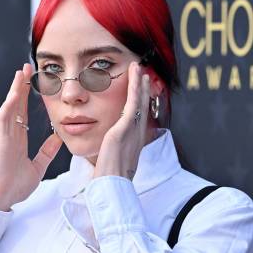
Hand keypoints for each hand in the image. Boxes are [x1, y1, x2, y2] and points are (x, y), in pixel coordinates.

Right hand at [0, 63, 62, 210]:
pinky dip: (8, 107)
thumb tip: (59, 138)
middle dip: (21, 86)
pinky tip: (13, 94)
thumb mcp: (38, 167)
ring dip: (14, 90)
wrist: (2, 199)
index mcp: (18, 140)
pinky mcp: (1, 143)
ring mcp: (4, 138)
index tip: (34, 82)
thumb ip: (47, 152)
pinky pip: (3, 122)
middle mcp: (10, 135)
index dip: (27, 97)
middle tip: (27, 67)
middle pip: (16, 105)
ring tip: (20, 72)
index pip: (23, 113)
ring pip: (9, 108)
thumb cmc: (15, 186)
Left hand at [92, 61, 149, 180]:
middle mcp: (137, 134)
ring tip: (139, 69)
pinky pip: (133, 103)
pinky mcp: (125, 127)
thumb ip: (112, 153)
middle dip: (144, 90)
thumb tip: (107, 153)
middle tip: (144, 75)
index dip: (141, 103)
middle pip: (143, 106)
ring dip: (140, 83)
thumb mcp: (113, 162)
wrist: (112, 184)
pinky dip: (135, 87)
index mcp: (134, 142)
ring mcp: (133, 130)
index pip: (139, 118)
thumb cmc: (111, 178)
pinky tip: (136, 75)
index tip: (141, 92)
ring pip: (140, 101)